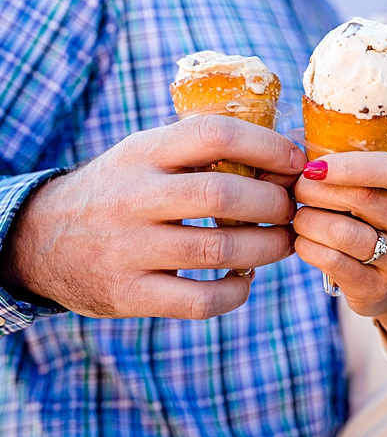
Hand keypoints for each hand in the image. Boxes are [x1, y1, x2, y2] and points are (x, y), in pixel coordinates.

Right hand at [0, 114, 304, 318]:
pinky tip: (245, 276)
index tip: (296, 163)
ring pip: (219, 250)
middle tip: (291, 209)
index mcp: (144, 152)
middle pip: (223, 196)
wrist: (39, 239)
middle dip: (274, 204)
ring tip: (282, 241)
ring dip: (268, 247)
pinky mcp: (128, 294)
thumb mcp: (146, 153)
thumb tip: (286, 153)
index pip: (216, 136)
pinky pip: (200, 300)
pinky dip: (237, 291)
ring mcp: (128, 248)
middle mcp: (134, 198)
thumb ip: (201, 148)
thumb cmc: (121, 189)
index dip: (268, 147)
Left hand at [291, 152, 386, 334]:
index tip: (314, 166)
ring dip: (308, 221)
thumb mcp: (377, 197)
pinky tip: (304, 242)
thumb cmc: (372, 226)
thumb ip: (349, 174)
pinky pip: (332, 261)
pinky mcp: (378, 289)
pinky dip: (308, 247)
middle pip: (363, 199)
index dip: (350, 165)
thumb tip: (296, 159)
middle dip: (318, 190)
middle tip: (298, 190)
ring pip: (343, 232)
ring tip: (300, 219)